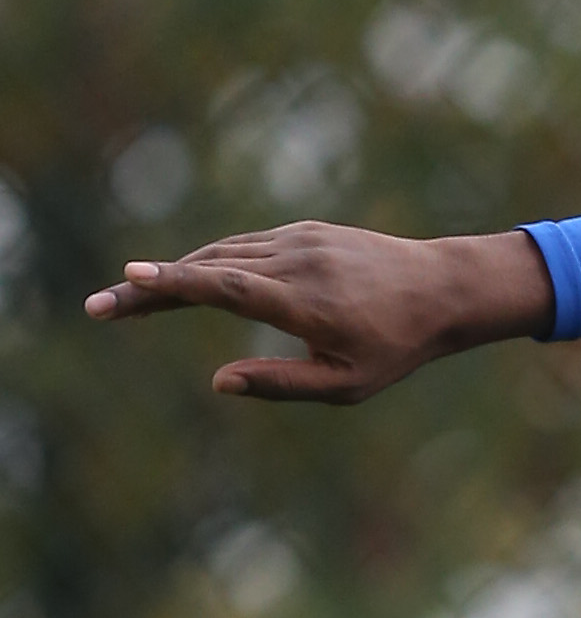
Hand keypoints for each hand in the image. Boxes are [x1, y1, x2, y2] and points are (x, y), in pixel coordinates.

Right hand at [84, 219, 551, 401]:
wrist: (444, 288)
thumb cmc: (398, 348)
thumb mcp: (347, 386)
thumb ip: (281, 385)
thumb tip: (218, 381)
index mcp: (304, 303)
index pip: (226, 289)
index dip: (174, 284)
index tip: (129, 279)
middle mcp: (296, 263)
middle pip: (206, 270)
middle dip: (150, 288)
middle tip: (99, 307)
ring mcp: (299, 241)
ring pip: (222, 254)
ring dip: (176, 274)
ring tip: (132, 297)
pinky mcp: (304, 232)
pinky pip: (245, 246)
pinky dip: (211, 262)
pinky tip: (188, 279)